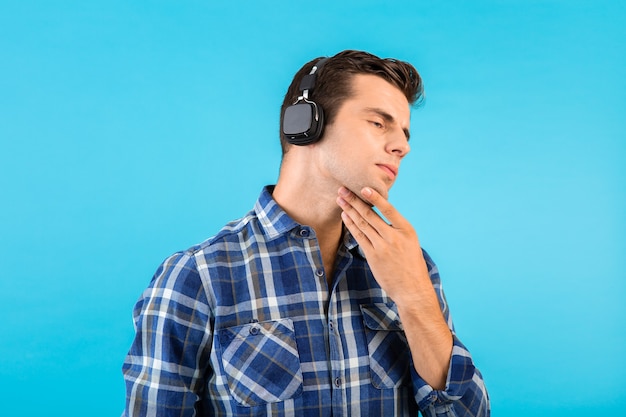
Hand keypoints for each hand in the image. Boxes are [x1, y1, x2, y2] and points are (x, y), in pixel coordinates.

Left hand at [336, 186, 429, 303]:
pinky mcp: (373, 256)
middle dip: (354, 201)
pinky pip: (359, 237)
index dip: (375, 198)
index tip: (363, 188)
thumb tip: (379, 216)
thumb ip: (396, 229)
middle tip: (343, 190)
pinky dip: (351, 225)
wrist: (412, 289)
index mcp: (406, 230)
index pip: (389, 209)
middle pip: (370, 215)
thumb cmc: (411, 264)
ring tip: (340, 200)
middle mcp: (394, 237)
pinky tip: (345, 217)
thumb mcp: (410, 242)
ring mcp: (382, 247)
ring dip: (349, 211)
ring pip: (362, 224)